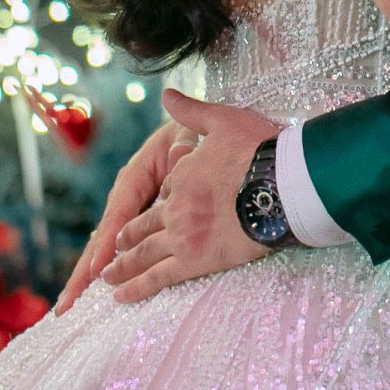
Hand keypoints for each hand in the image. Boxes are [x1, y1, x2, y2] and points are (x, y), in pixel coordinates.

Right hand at [54, 118, 195, 313]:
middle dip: (82, 272)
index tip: (97, 270)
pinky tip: (92, 290)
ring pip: (103, 246)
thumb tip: (181, 157)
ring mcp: (127, 210)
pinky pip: (118, 247)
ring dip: (85, 276)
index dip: (108, 242)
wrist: (189, 134)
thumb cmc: (188, 137)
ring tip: (68, 306)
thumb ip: (184, 147)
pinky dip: (103, 267)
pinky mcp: (135, 220)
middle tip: (65, 305)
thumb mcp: (188, 136)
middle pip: (100, 238)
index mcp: (135, 176)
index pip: (119, 213)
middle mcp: (124, 197)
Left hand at [98, 90, 280, 303]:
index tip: (161, 205)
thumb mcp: (223, 119)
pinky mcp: (194, 261)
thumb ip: (191, 110)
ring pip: (143, 255)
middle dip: (124, 240)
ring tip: (107, 277)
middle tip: (110, 253)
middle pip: (142, 227)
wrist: (282, 185)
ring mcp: (181, 236)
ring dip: (122, 267)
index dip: (165, 196)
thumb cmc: (258, 150)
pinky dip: (136, 288)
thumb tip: (167, 93)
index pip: (166, 189)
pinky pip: (158, 277)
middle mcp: (175, 207)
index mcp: (181, 174)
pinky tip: (120, 296)